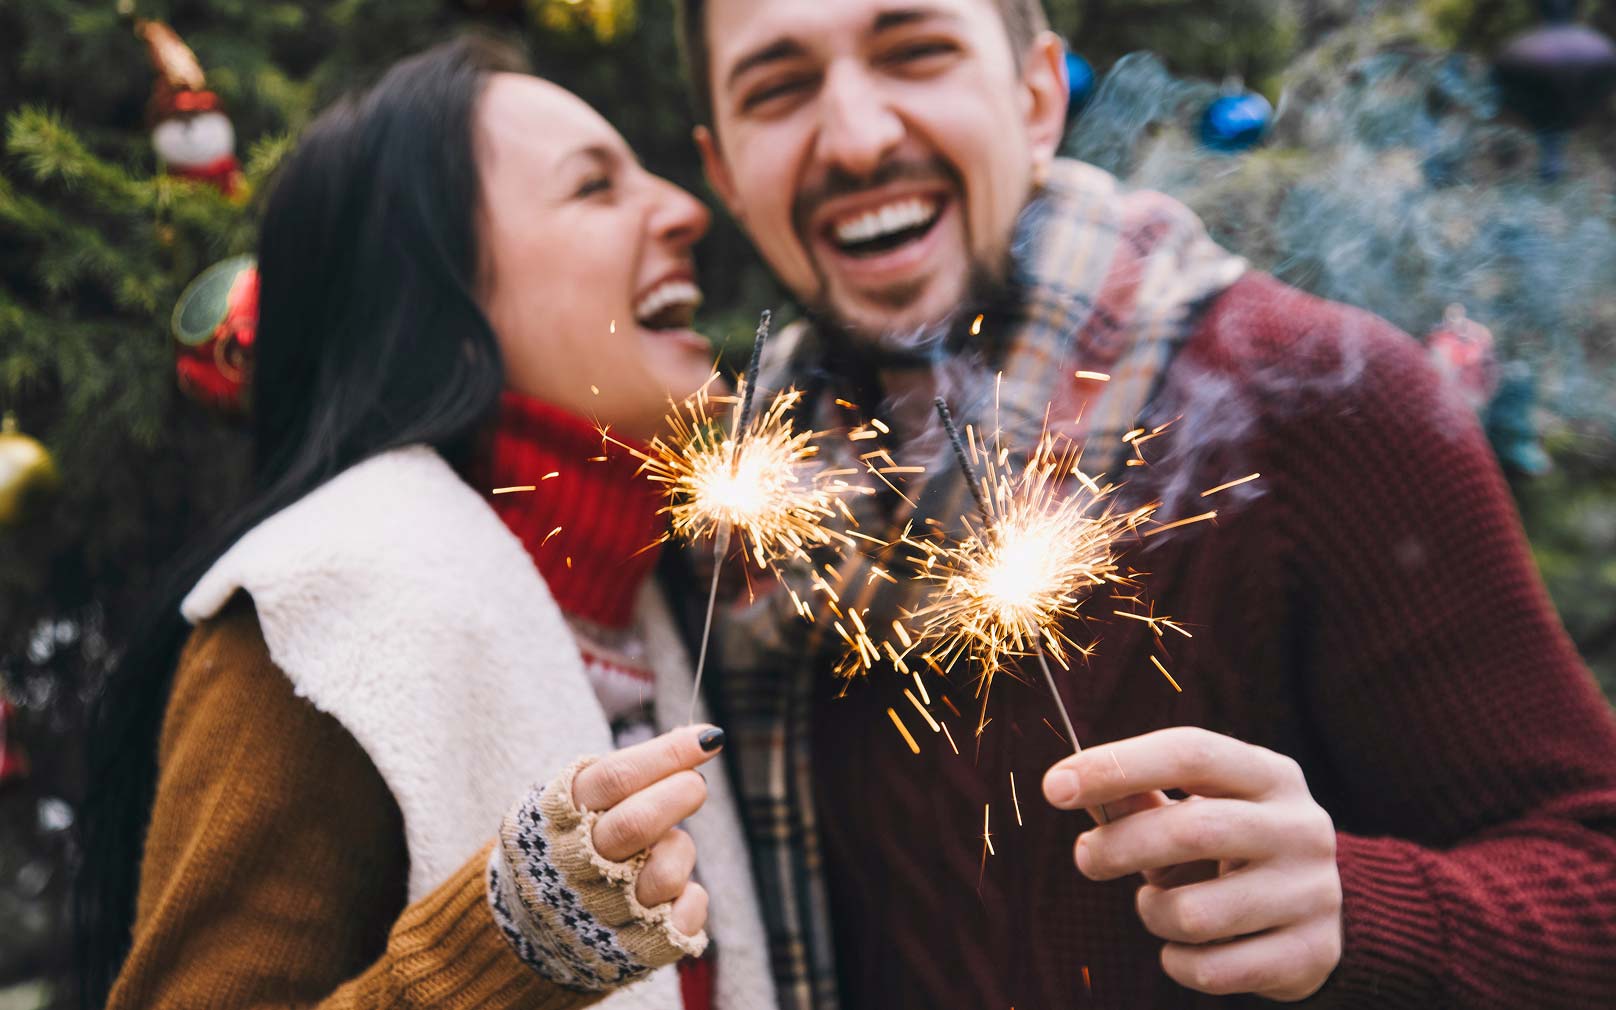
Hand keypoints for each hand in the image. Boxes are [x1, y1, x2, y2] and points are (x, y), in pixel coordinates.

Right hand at [572, 725, 724, 934]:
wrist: (536, 932)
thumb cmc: (576, 846)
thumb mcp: (579, 803)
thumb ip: (630, 774)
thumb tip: (702, 737)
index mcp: (558, 818)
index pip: (615, 778)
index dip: (667, 754)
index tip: (709, 738)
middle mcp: (575, 866)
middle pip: (637, 823)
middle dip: (680, 795)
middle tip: (696, 784)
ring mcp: (603, 911)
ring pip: (666, 871)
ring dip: (680, 851)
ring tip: (664, 848)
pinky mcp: (635, 947)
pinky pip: (687, 912)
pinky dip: (691, 897)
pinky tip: (672, 893)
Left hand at [1042, 727, 1341, 1000]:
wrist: (1312, 918)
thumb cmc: (1229, 851)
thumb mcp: (1195, 811)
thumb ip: (1140, 797)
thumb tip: (1071, 784)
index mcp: (1271, 774)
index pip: (1190, 752)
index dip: (1117, 766)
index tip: (1055, 786)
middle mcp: (1302, 827)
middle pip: (1191, 829)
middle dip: (1118, 845)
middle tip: (1085, 856)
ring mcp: (1314, 892)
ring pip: (1195, 913)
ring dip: (1153, 912)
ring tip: (1156, 905)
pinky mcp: (1312, 953)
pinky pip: (1212, 969)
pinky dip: (1177, 962)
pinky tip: (1183, 948)